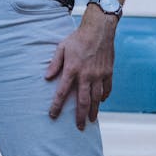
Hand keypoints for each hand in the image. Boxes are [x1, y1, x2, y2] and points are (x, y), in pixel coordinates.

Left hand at [45, 10, 115, 128]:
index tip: (53, 115)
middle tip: (79, 127)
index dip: (57, 105)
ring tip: (91, 120)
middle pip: (83, 101)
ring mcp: (99, 74)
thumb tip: (47, 77)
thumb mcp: (62, 48)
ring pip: (96, 98)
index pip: (62, 92)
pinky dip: (104, 97)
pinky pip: (107, 89)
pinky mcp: (108, 72)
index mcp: (72, 69)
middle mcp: (86, 75)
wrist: (99, 29)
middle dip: (80, 116)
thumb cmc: (78, 38)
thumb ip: (55, 63)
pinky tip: (101, 102)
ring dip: (93, 110)